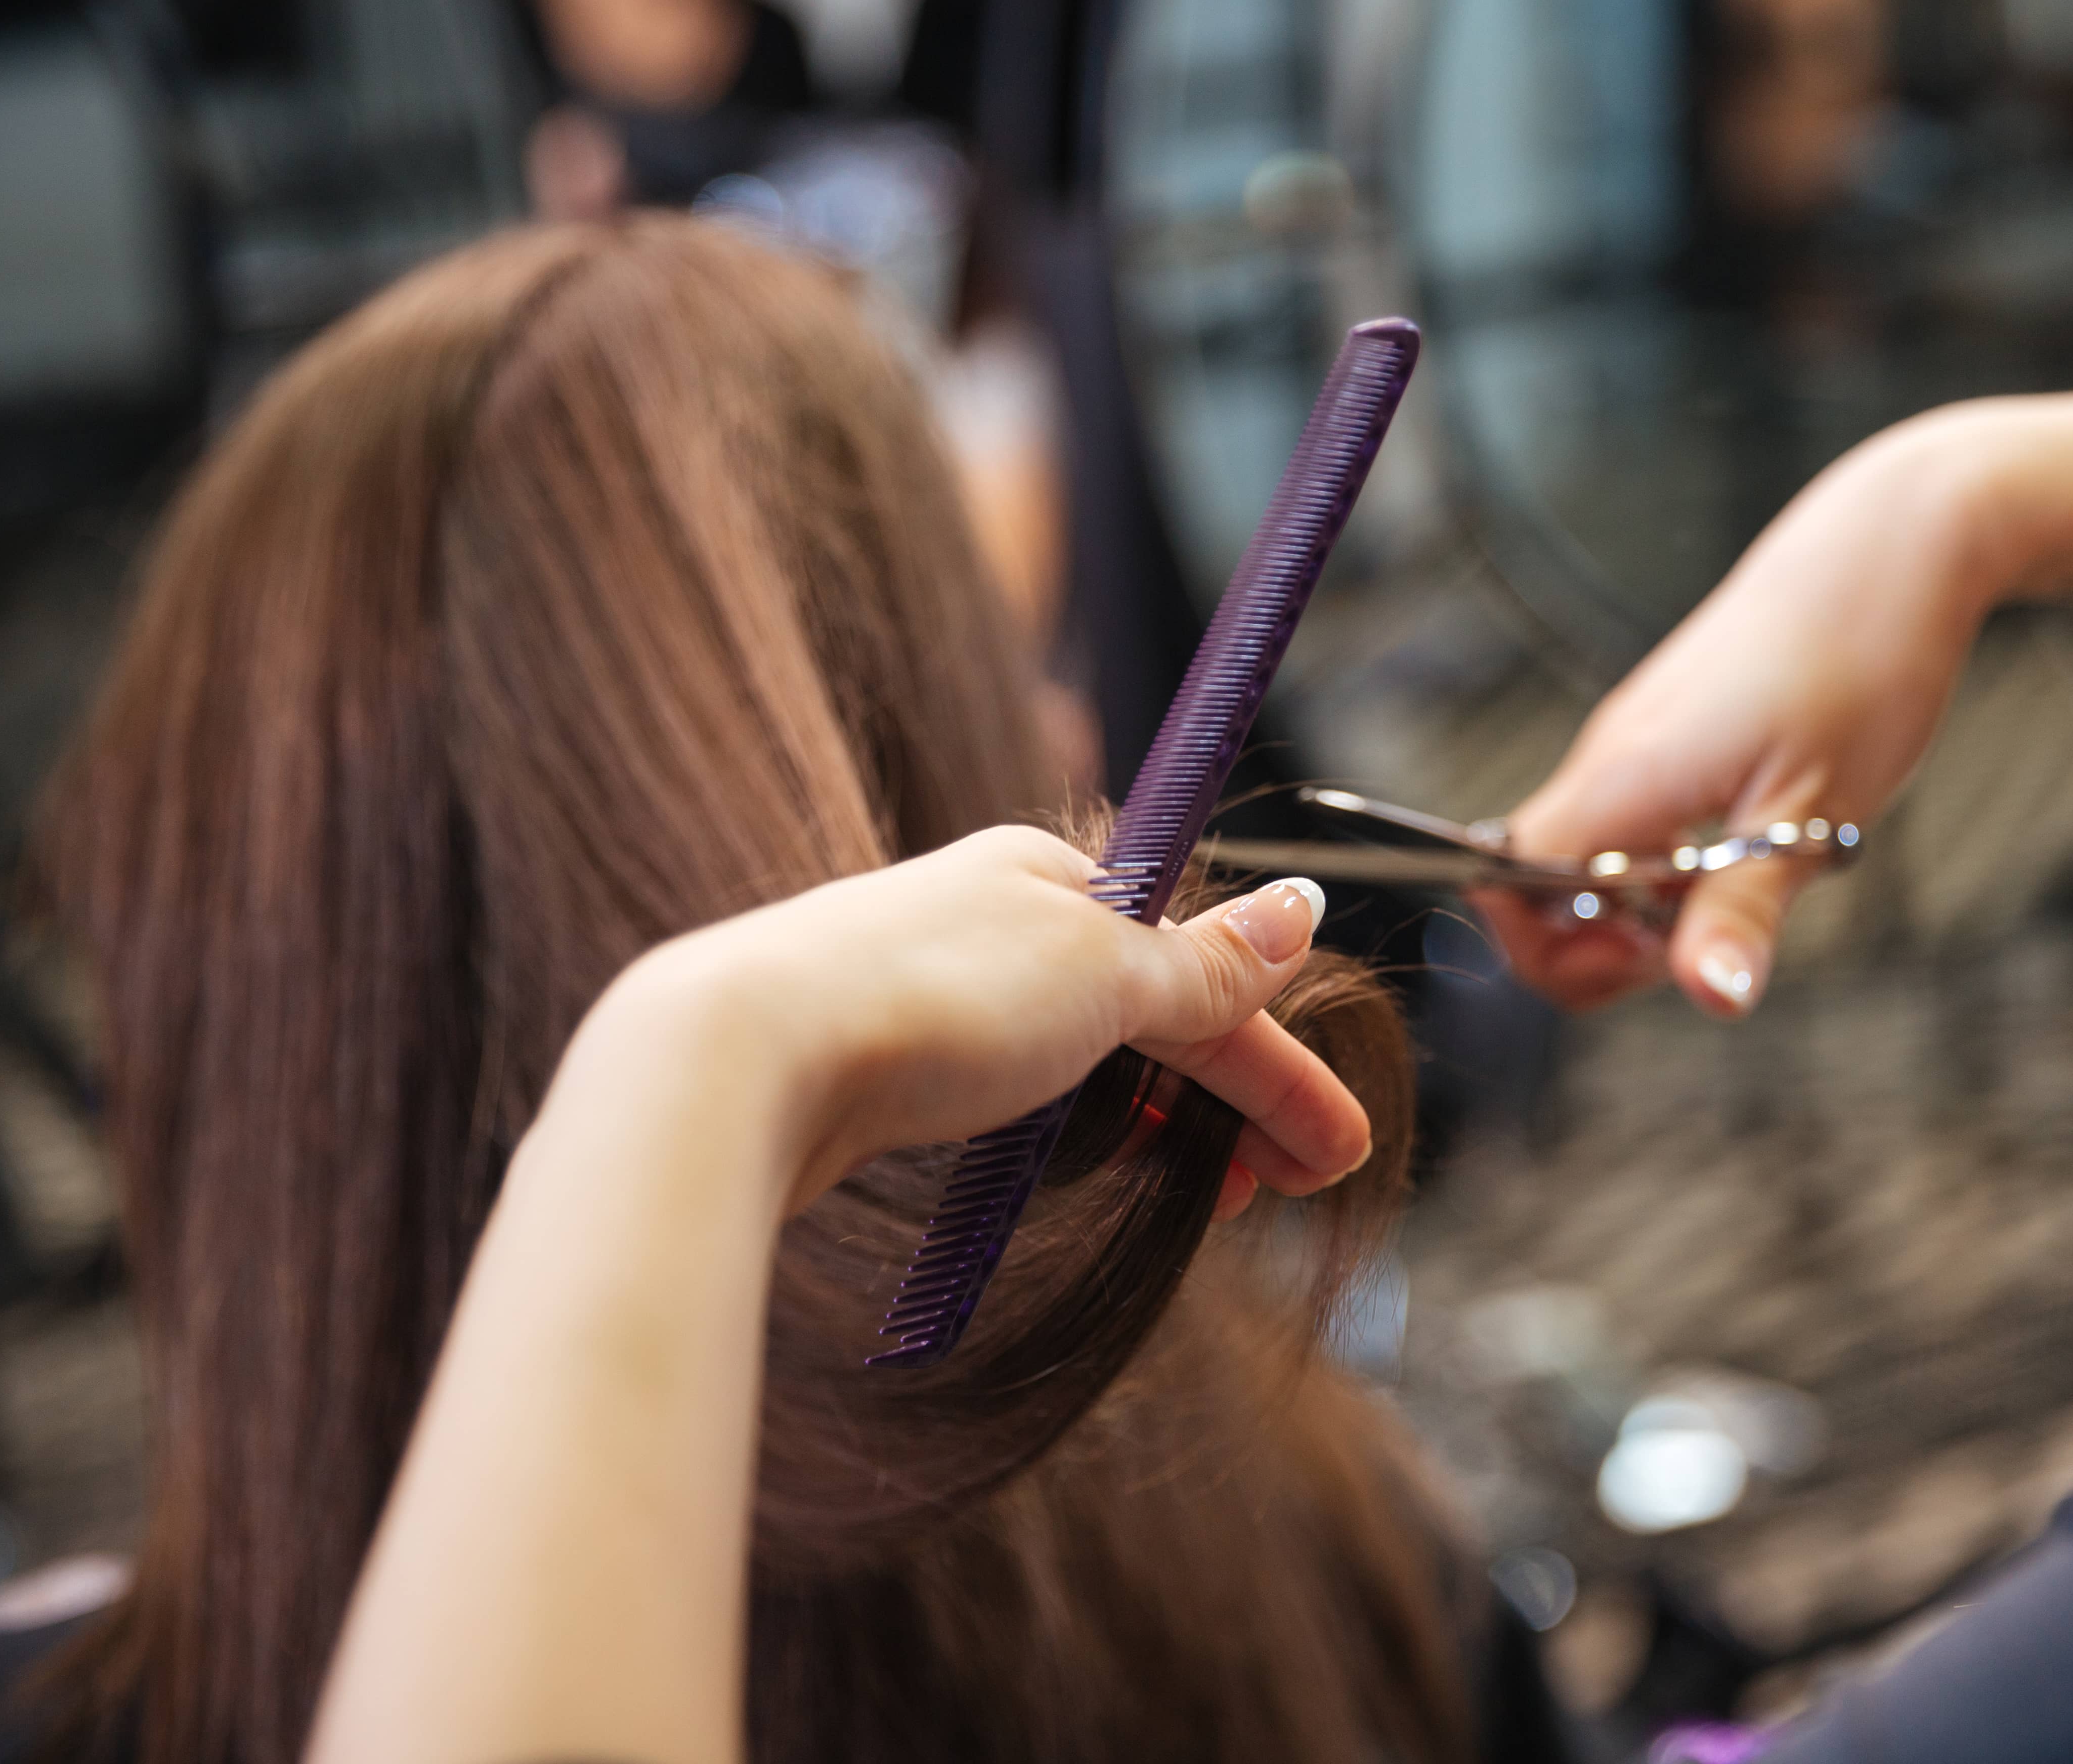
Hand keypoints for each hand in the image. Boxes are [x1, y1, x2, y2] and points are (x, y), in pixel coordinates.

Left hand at [578, 826, 1366, 1219]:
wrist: (737, 1059)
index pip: (1196, 968)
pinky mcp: (876, 1067)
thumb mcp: (1100, 972)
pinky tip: (1095, 1170)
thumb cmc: (925, 1000)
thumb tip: (1302, 903)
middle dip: (1234, 1100)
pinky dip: (1076, 1135)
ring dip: (1160, 1122)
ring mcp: (929, 994)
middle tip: (1295, 1190)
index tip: (1335, 1151)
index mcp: (1046, 874)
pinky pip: (1013, 1098)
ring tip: (1214, 1198)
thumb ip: (1203, 963)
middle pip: (1146, 1015)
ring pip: (1079, 1061)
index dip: (1276, 1061)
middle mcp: (987, 921)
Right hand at [1485, 405, 2011, 1016]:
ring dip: (1643, 905)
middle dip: (1601, 943)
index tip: (1651, 960)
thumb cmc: (1862, 665)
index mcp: (1624, 776)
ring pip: (1588, 856)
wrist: (1888, 547)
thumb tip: (1711, 999)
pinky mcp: (1666, 731)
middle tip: (1707, 940)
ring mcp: (1634, 740)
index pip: (1507, 883)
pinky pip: (1628, 822)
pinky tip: (1746, 846)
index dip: (1551, 950)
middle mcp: (1609, 755)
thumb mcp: (1813, 813)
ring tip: (1741, 888)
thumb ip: (1745, 910)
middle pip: (1536, 883)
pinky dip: (1667, 862)